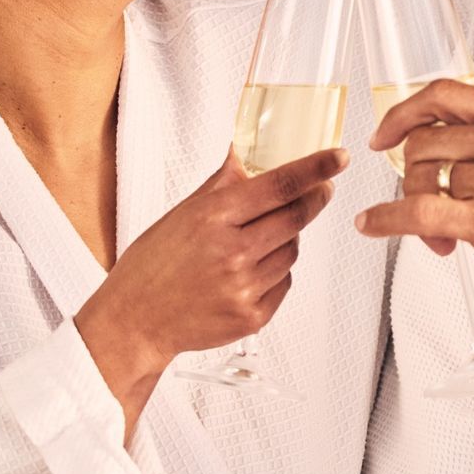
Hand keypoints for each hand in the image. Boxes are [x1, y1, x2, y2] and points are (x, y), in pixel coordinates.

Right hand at [77, 146, 345, 400]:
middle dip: (314, 199)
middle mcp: (231, 252)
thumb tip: (245, 152)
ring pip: (293, 251)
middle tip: (322, 190)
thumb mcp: (182, 214)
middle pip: (295, 218)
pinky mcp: (252, 317)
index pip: (278, 185)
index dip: (314, 168)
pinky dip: (276, 273)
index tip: (337, 158)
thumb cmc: (153, 266)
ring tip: (261, 239)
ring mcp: (244, 287)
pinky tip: (250, 272)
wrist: (136, 321)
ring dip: (288, 239)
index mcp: (212, 218)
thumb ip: (221, 184)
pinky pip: (284, 283)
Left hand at [357, 77, 473, 326]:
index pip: (449, 95)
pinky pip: (418, 215)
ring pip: (424, 181)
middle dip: (412, 174)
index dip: (406, 110)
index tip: (388, 131)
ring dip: (415, 210)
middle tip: (420, 199)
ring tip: (438, 238)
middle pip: (427, 141)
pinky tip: (373, 227)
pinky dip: (385, 221)